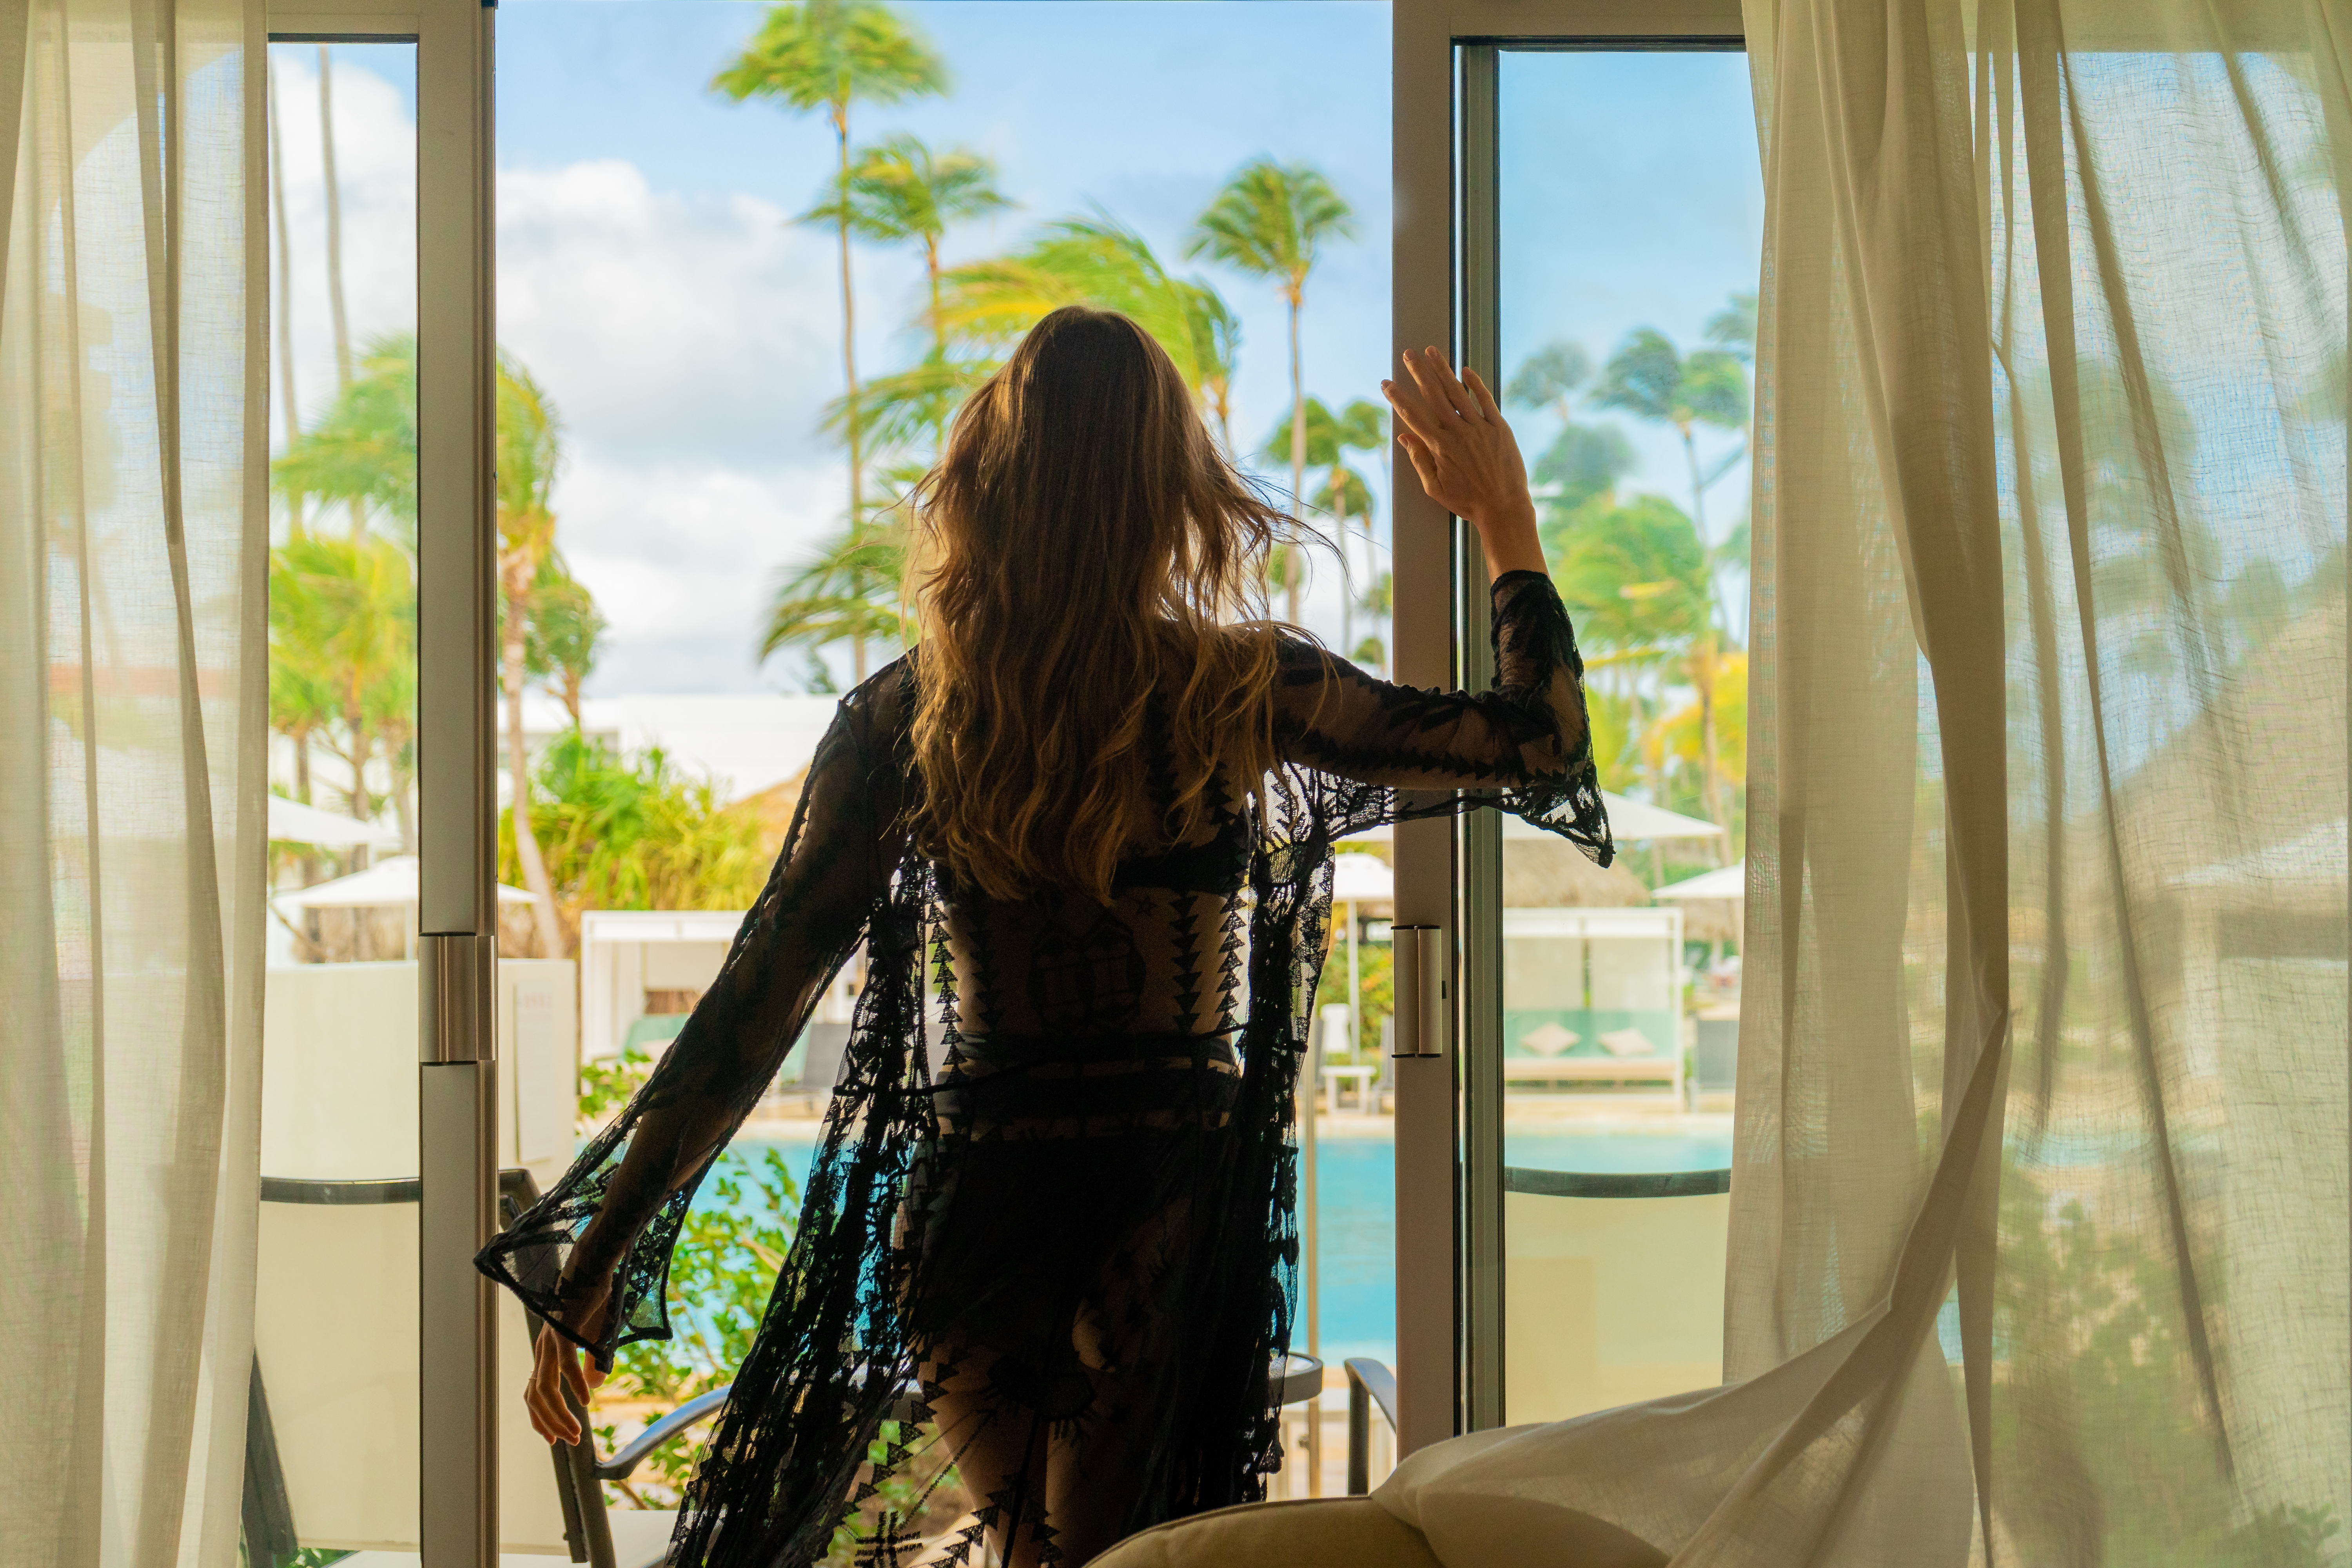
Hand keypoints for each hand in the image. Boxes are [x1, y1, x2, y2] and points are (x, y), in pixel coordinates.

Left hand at [525, 1311, 607, 1446]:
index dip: (541, 1419)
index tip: (555, 1438)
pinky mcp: (565, 1330)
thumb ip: (591, 1363)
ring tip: (576, 1431)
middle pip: (536, 1397)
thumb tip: (593, 1387)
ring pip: (545, 1388)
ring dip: (560, 1414)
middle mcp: (543, 1349)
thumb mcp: (593, 1338)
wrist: (590, 1265)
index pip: (533, 1394)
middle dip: (551, 1424)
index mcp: (547, 1352)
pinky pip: (566, 1363)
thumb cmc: (591, 1299)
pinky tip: (586, 1400)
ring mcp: (551, 1340)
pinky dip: (574, 1385)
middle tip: (569, 1442)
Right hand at [1382, 347, 1545, 578]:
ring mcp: (1480, 427)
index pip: (1413, 416)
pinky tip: (1465, 370)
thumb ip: (1419, 460)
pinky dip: (1475, 384)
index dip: (1397, 398)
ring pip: (1457, 392)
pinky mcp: (1499, 427)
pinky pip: (1485, 400)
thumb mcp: (1435, 488)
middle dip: (1418, 373)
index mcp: (1440, 447)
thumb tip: (1405, 437)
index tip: (1386, 383)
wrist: (1504, 508)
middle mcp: (1458, 432)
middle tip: (1408, 354)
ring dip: (1443, 370)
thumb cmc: (1467, 502)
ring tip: (1431, 351)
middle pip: (1434, 396)